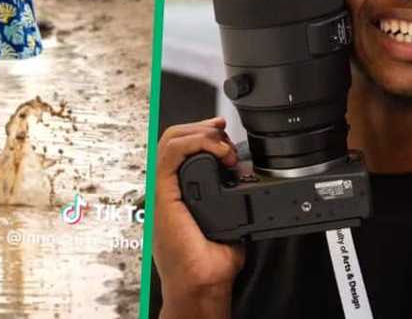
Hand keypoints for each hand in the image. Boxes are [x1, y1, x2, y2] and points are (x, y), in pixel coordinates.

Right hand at [154, 118, 243, 314]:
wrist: (201, 283)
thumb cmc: (209, 263)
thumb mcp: (229, 222)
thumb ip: (233, 200)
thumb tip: (248, 185)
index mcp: (179, 192)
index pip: (180, 149)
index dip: (200, 133)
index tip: (222, 131)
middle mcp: (168, 188)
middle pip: (174, 138)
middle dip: (201, 127)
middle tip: (223, 133)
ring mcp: (163, 190)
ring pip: (170, 140)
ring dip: (200, 134)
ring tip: (223, 147)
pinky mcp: (163, 195)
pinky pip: (169, 154)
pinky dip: (194, 143)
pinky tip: (217, 152)